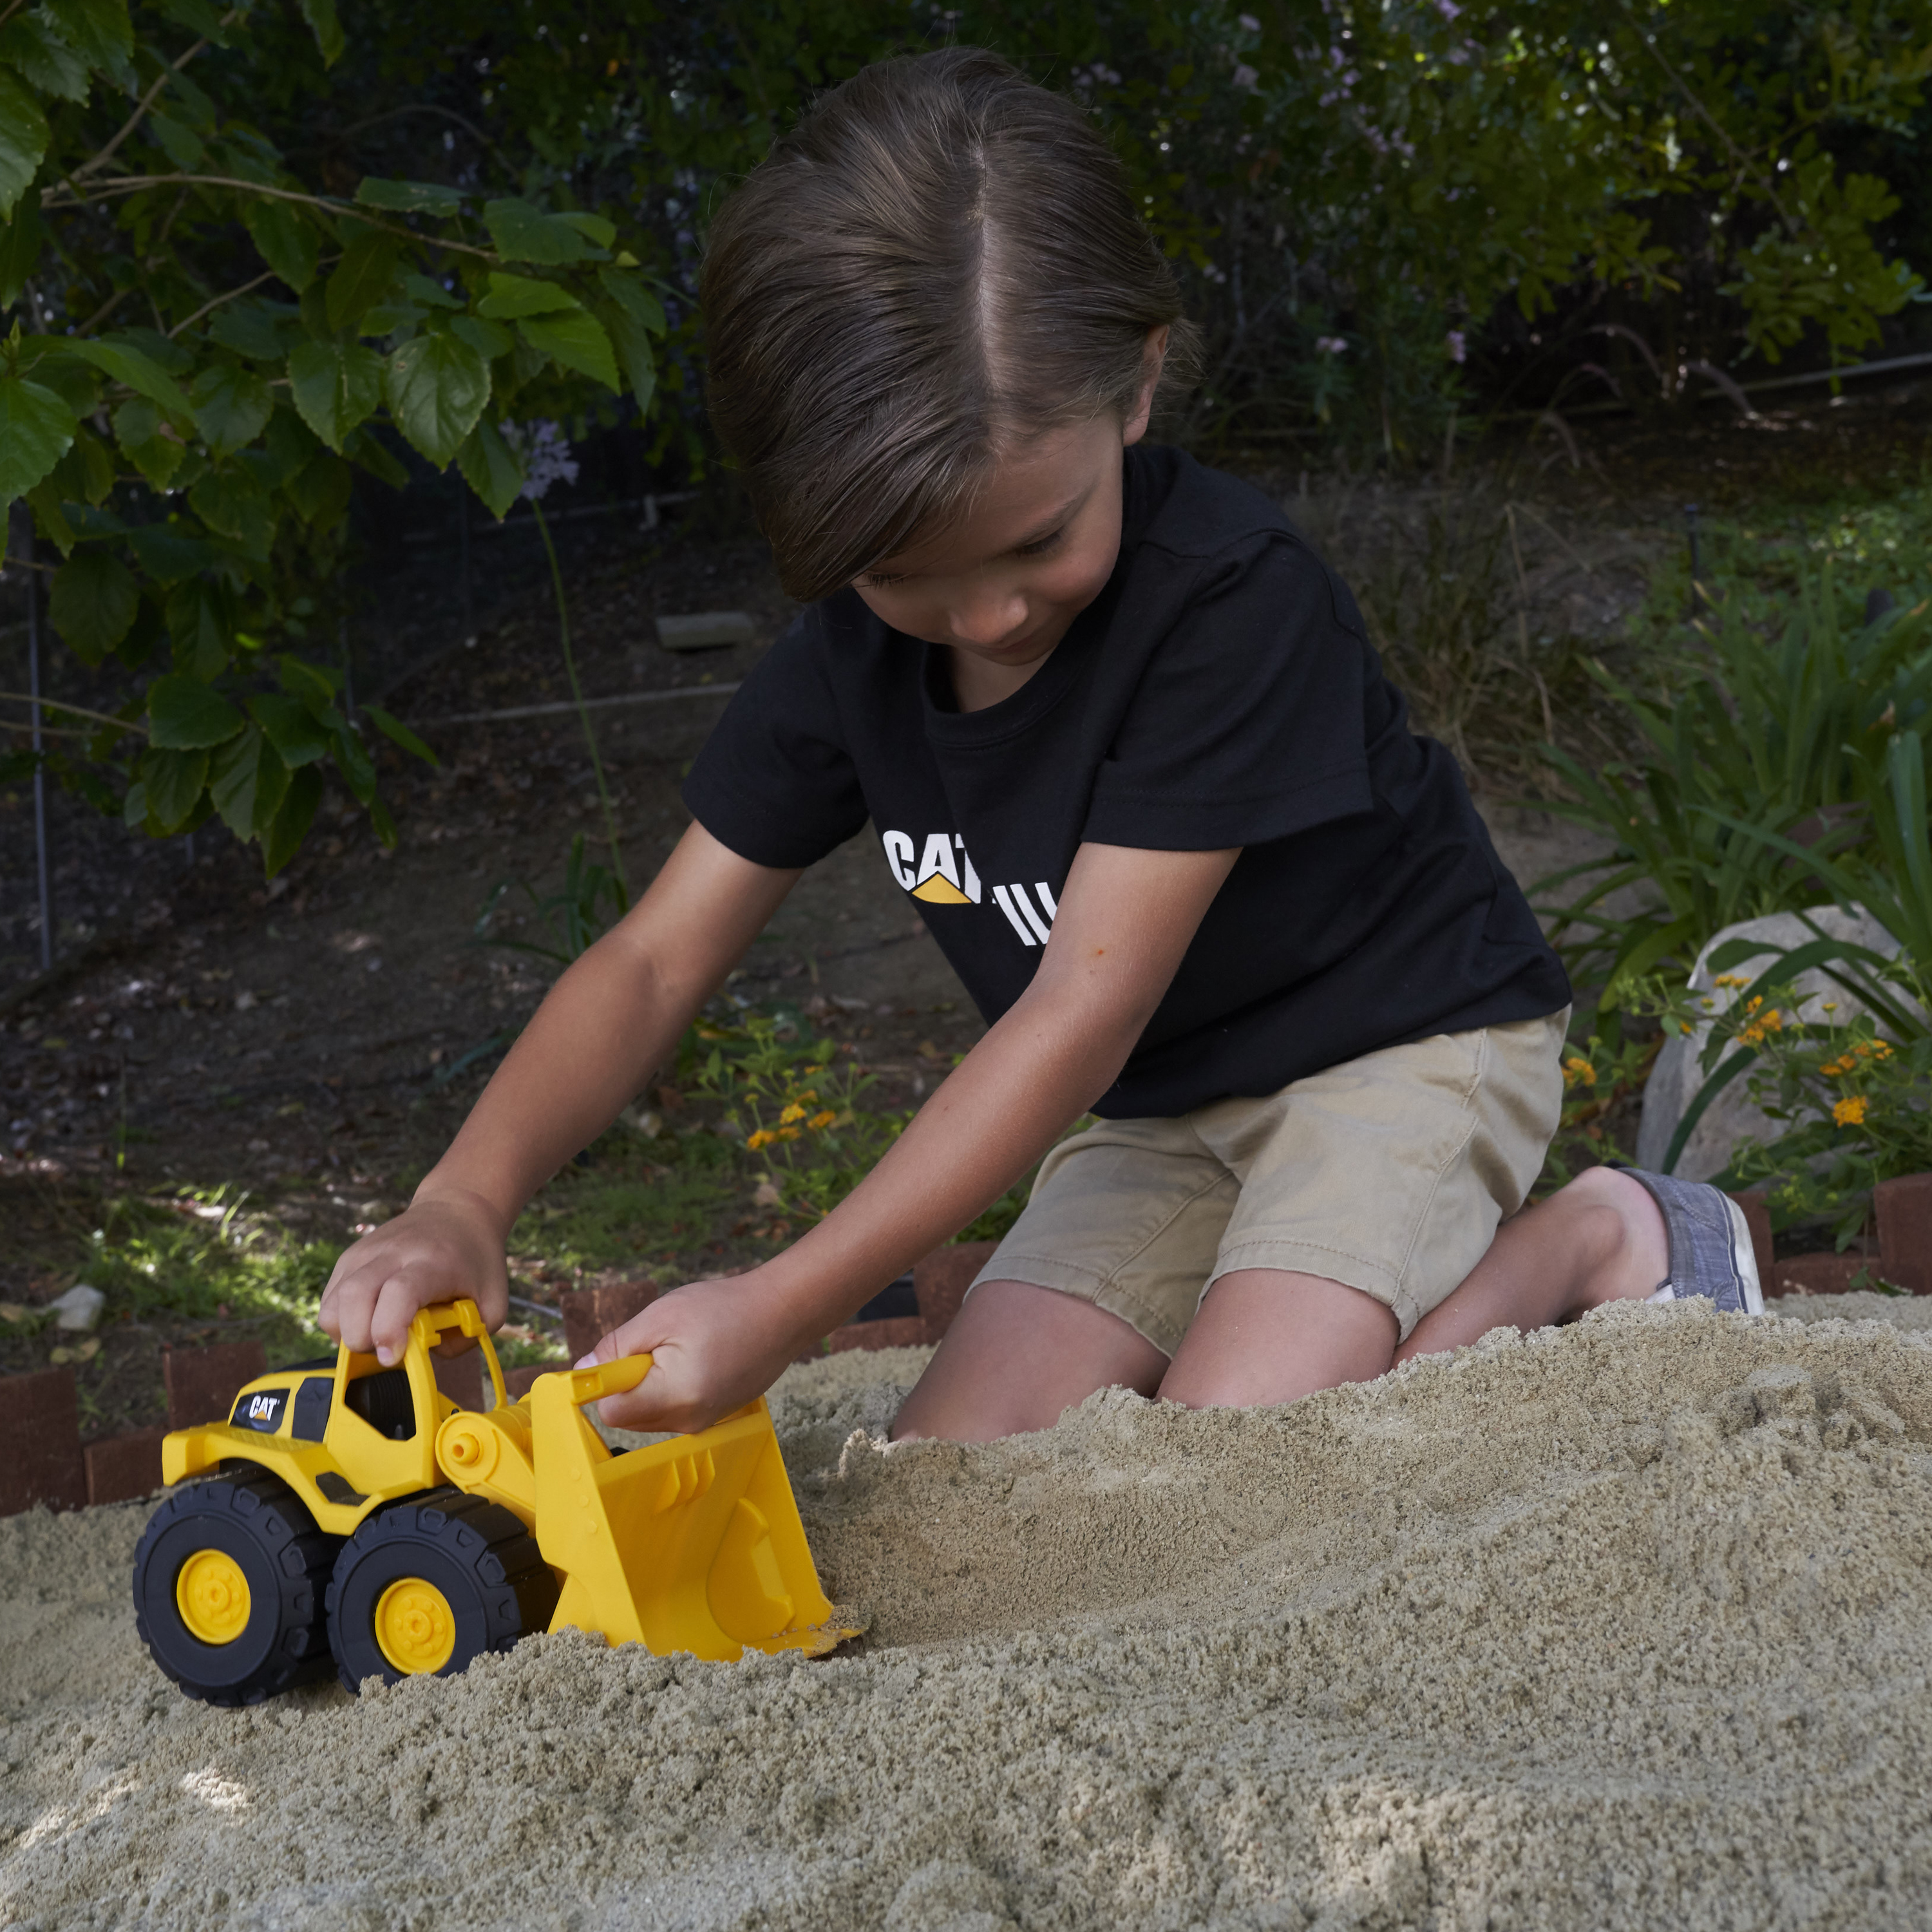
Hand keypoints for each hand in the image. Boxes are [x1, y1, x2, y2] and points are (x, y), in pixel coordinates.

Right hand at [318, 1189, 507, 1365]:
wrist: (456, 1210)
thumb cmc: (475, 1262)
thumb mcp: (492, 1303)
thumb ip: (464, 1339)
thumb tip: (423, 1358)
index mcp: (432, 1262)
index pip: (399, 1292)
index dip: (389, 1329)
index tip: (392, 1355)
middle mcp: (393, 1253)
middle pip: (354, 1297)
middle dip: (362, 1340)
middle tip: (386, 1349)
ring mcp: (365, 1253)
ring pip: (332, 1304)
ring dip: (348, 1334)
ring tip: (378, 1335)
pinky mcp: (349, 1258)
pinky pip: (329, 1301)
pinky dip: (341, 1322)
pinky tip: (369, 1320)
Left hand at [580, 1270, 804, 1434]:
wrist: (782, 1312)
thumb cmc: (724, 1308)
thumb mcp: (661, 1315)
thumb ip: (617, 1346)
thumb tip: (582, 1369)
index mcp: (675, 1396)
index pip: (612, 1411)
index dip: (604, 1383)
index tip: (614, 1357)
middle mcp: (690, 1420)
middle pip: (629, 1416)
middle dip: (630, 1381)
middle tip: (658, 1344)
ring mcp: (705, 1422)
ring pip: (650, 1413)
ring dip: (650, 1383)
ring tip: (682, 1347)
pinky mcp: (714, 1417)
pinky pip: (674, 1409)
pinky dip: (672, 1386)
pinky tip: (697, 1357)